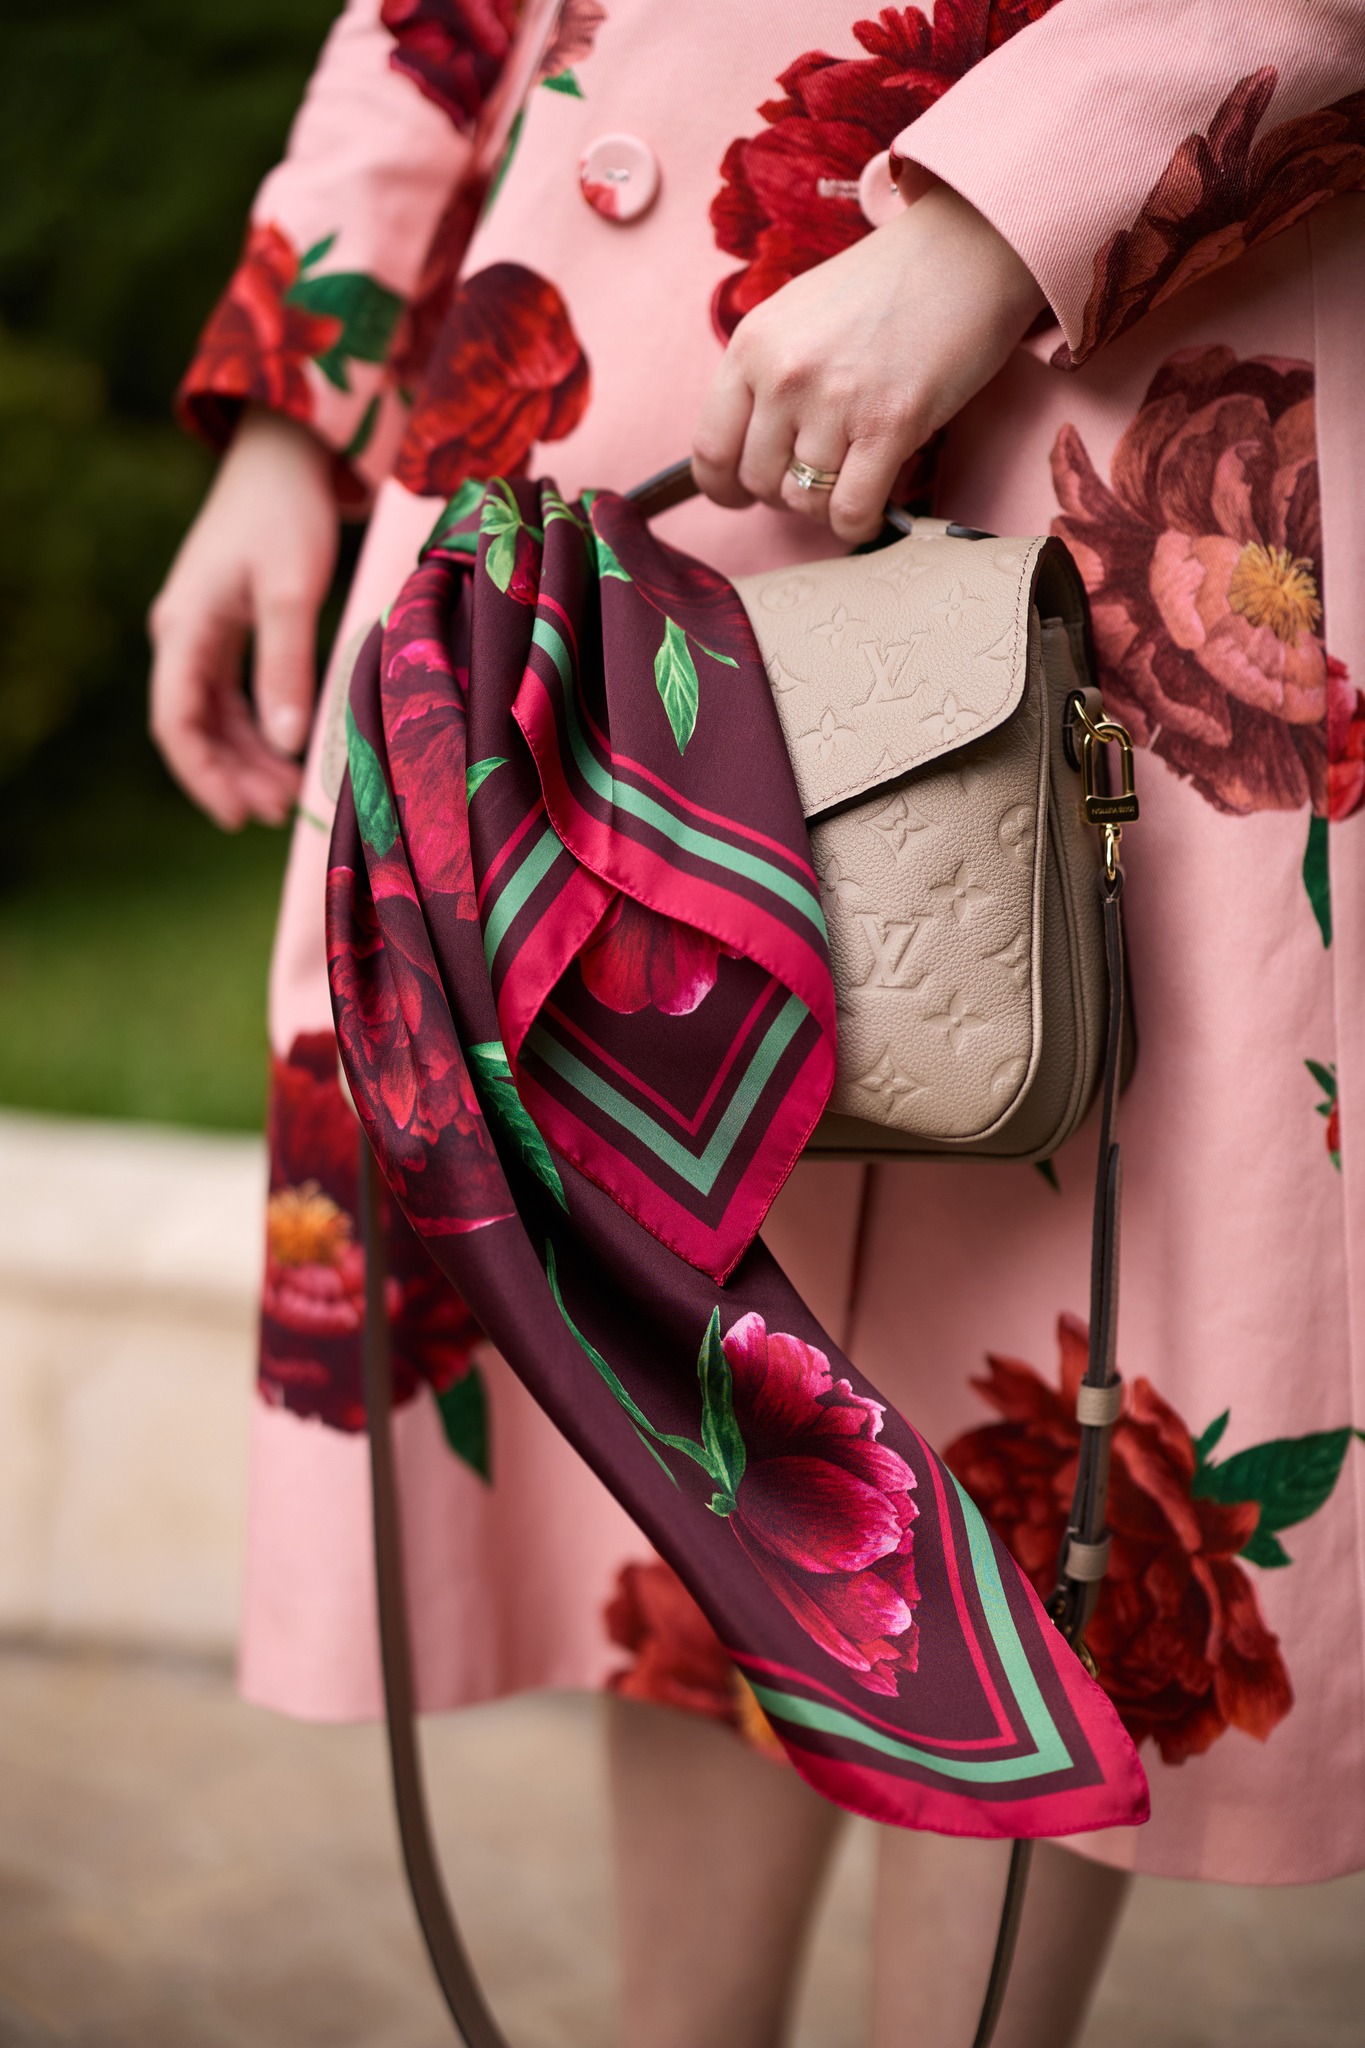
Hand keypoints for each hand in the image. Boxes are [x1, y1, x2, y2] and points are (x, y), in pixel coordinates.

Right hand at [148, 406, 338, 828]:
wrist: (283, 456)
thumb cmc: (287, 515)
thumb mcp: (293, 591)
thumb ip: (287, 666)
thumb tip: (288, 746)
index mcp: (186, 627)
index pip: (177, 720)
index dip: (203, 775)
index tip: (238, 816)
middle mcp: (182, 634)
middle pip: (192, 727)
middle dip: (230, 776)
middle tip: (279, 815)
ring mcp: (200, 633)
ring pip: (213, 717)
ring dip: (246, 759)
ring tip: (290, 797)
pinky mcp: (224, 629)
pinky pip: (230, 696)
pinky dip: (257, 730)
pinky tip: (287, 755)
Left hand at [692, 182, 1046, 545]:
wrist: (965, 252)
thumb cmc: (885, 285)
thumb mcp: (796, 314)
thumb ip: (765, 374)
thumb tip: (752, 445)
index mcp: (752, 345)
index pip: (711, 449)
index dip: (724, 487)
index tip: (741, 496)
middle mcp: (784, 375)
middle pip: (760, 482)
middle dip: (785, 493)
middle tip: (818, 476)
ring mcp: (834, 402)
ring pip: (805, 501)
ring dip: (827, 505)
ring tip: (852, 478)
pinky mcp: (889, 425)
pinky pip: (851, 511)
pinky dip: (858, 523)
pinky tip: (873, 508)